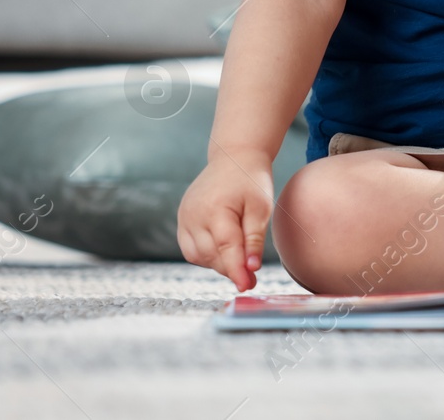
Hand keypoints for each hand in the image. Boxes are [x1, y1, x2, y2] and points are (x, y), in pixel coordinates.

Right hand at [176, 149, 274, 291]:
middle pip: (210, 255)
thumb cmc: (251, 181)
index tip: (247, 286)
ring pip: (197, 255)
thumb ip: (254, 239)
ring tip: (239, 262)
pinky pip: (190, 248)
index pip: (225, 248)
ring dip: (218, 263)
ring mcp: (184, 217)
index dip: (236, 270)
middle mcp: (193, 215)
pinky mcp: (182, 219)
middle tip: (250, 278)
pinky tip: (224, 252)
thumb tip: (251, 269)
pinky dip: (207, 255)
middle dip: (230, 269)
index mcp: (215, 209)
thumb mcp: (261, 207)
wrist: (234, 158)